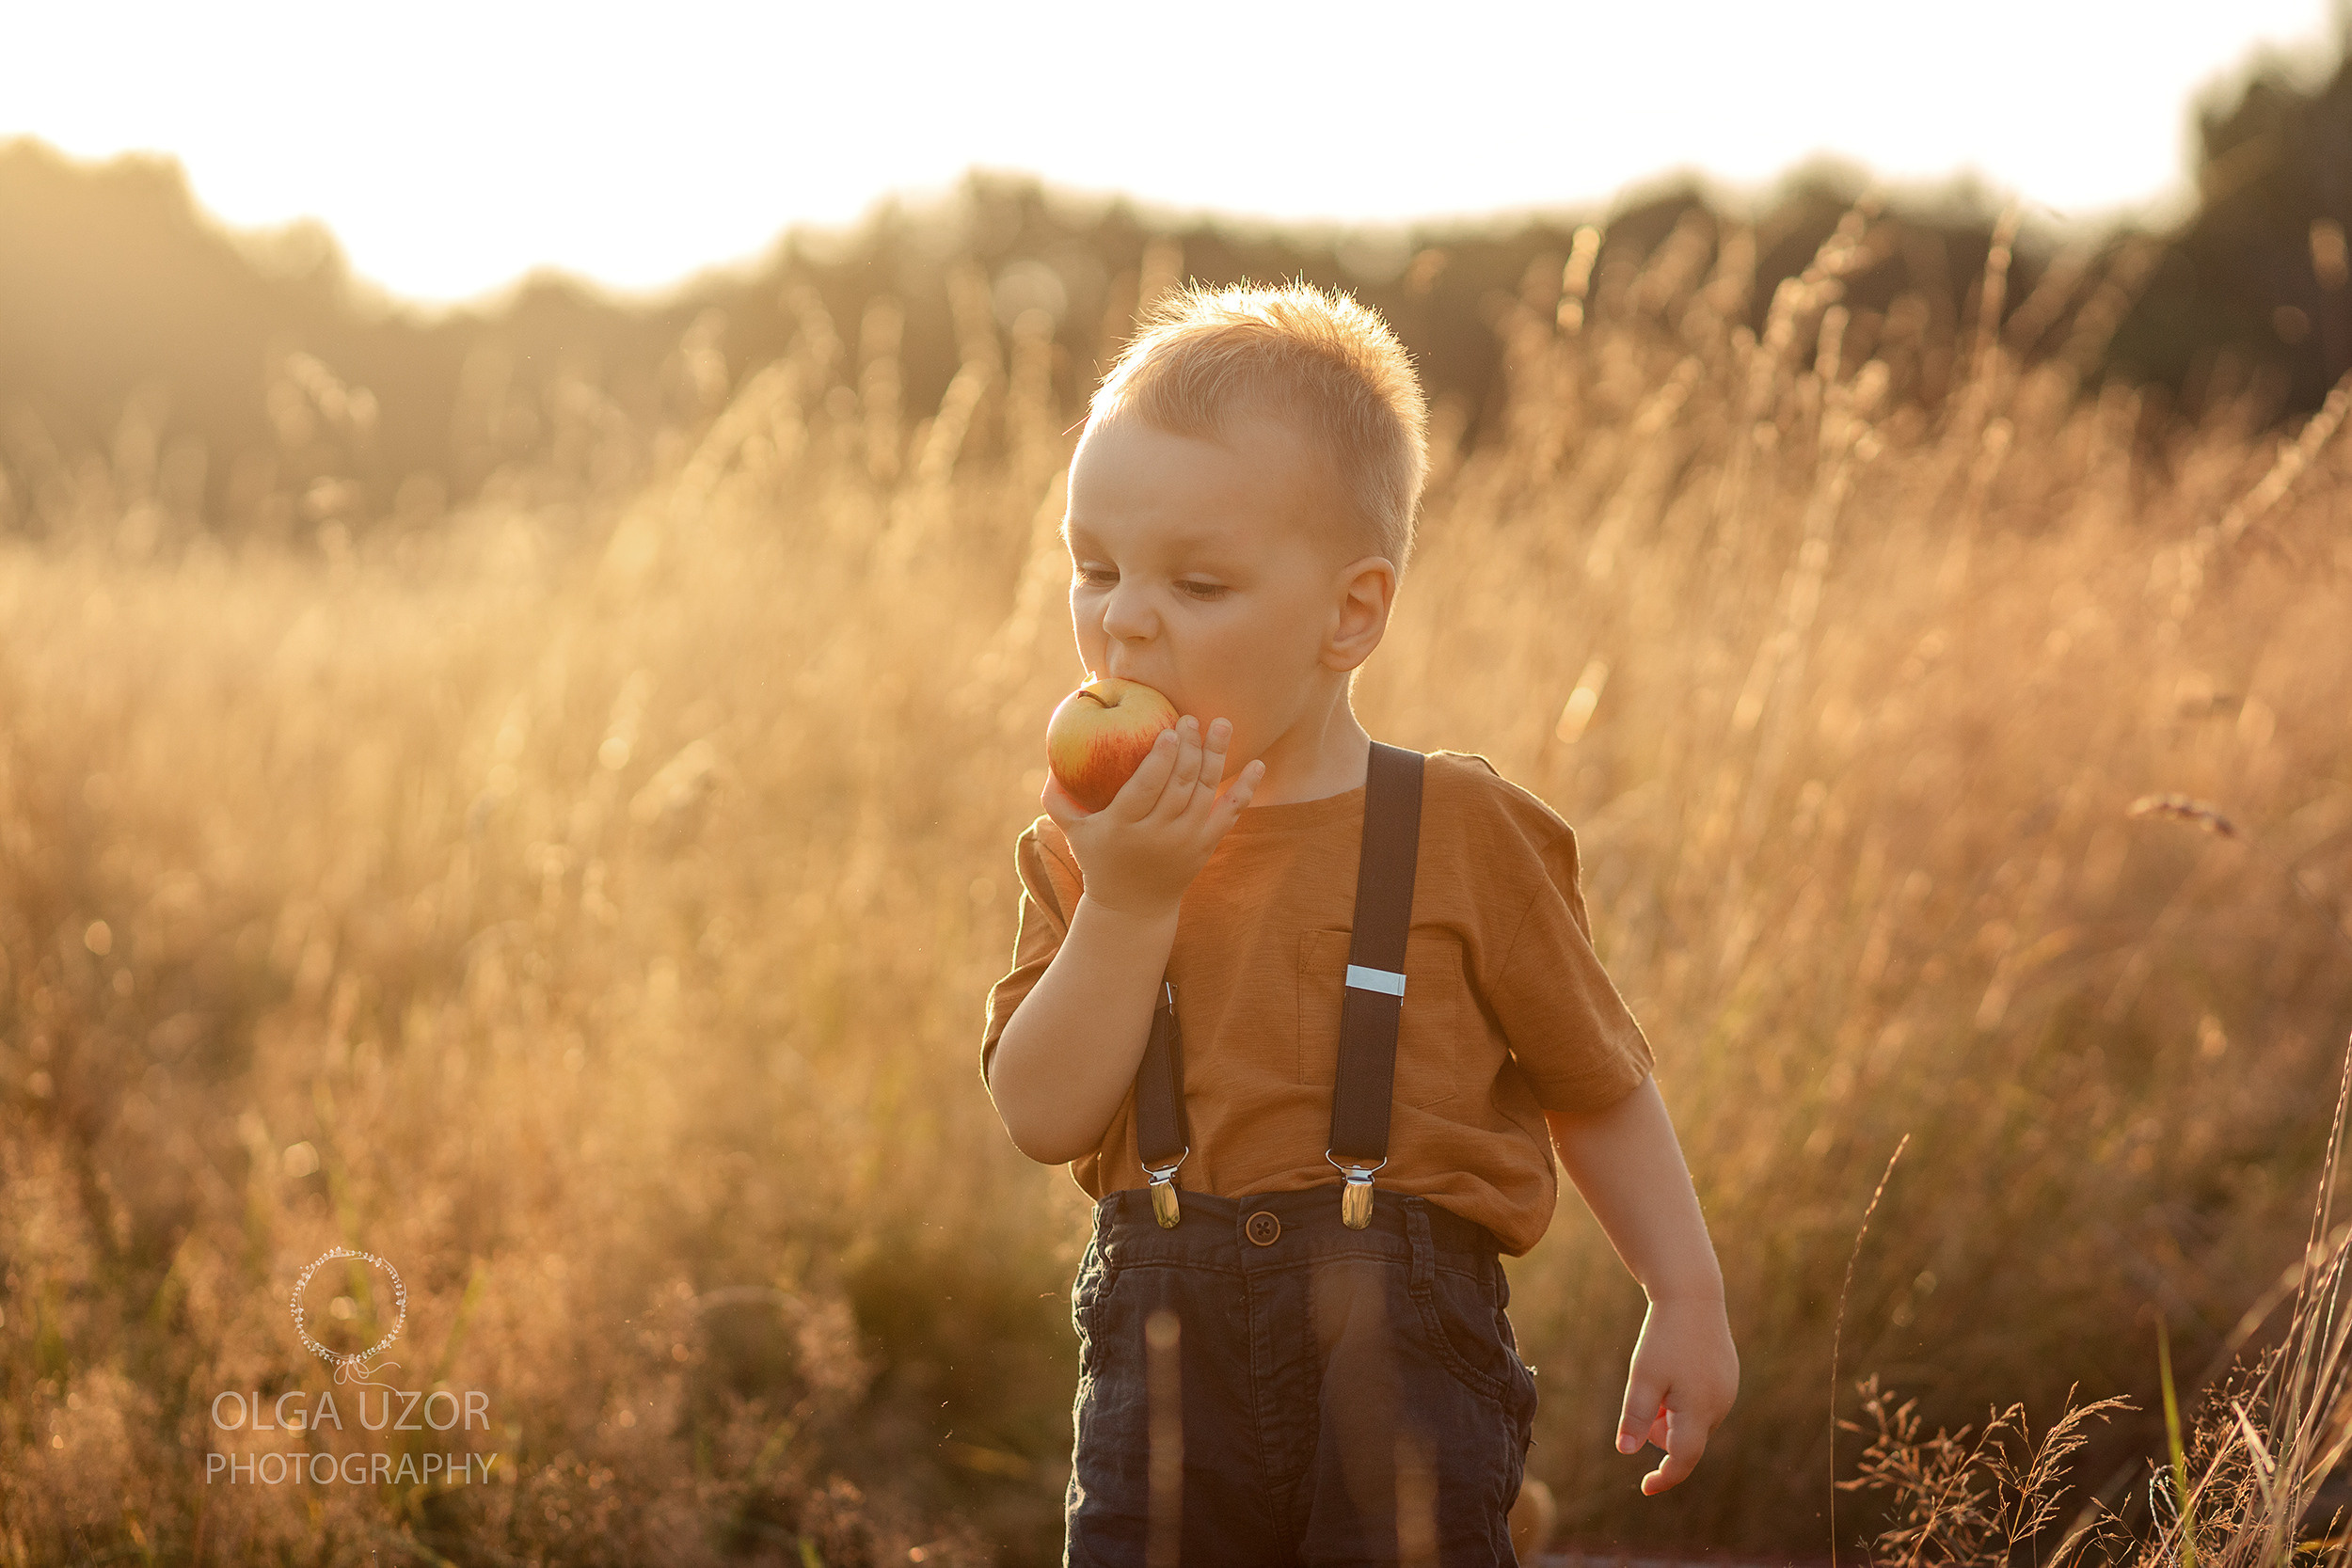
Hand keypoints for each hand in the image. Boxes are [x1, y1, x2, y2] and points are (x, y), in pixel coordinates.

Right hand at [1040, 715, 1264, 918]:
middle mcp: (1158, 835)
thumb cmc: (1100, 860)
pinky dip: (1246, 789)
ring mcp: (1185, 842)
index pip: (1146, 788)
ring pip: (1205, 793)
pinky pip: (1230, 814)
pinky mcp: (1205, 846)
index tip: (1169, 730)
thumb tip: (1050, 760)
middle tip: (1191, 718)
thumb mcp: (1073, 833)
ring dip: (1216, 756)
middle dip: (1189, 748)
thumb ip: (1057, 799)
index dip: (1160, 759)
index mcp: (1124, 827)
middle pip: (1180, 785)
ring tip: (1221, 724)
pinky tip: (1258, 764)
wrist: (1133, 908)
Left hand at [1615, 1294, 1738, 1494]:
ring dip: (1672, 1414)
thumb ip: (1635, 1417)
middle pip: (1686, 1439)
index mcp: (1699, 1411)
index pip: (1683, 1460)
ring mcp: (1728, 1391)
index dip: (1664, 1477)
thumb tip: (1626, 1452)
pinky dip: (1684, 1400)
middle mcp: (1720, 1406)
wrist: (1692, 1295)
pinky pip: (1703, 1402)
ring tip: (1660, 1378)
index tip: (1645, 1488)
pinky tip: (1674, 1370)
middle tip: (1646, 1399)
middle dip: (1661, 1432)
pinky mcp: (1728, 1377)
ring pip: (1694, 1420)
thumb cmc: (1663, 1338)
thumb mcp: (1642, 1378)